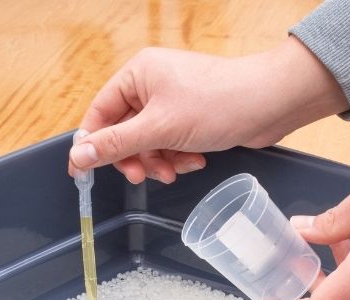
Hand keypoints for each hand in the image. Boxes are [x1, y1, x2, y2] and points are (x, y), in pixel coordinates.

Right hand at [69, 37, 346, 183]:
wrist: (270, 103)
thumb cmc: (218, 102)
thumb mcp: (158, 128)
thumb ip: (115, 144)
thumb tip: (78, 156)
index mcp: (137, 74)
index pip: (100, 113)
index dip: (92, 145)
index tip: (83, 173)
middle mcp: (151, 84)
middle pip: (123, 131)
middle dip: (135, 157)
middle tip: (143, 176)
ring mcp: (172, 100)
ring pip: (148, 142)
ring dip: (159, 161)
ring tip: (176, 170)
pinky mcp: (191, 116)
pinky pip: (170, 143)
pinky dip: (178, 156)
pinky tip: (194, 161)